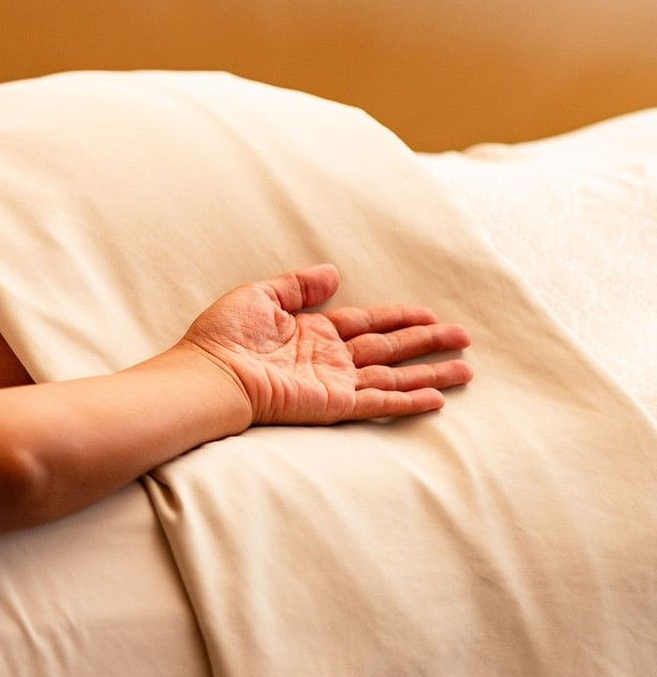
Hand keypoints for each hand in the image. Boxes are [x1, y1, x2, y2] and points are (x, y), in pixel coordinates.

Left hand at [180, 264, 471, 424]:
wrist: (209, 373)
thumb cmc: (223, 336)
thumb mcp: (260, 296)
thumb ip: (298, 285)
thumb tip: (331, 272)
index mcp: (312, 332)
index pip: (367, 323)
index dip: (399, 317)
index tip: (429, 313)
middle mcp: (329, 358)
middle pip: (390, 348)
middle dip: (427, 342)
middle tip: (464, 336)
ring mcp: (334, 383)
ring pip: (394, 376)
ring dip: (430, 373)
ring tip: (467, 370)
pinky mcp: (333, 403)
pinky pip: (378, 401)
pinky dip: (408, 400)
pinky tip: (437, 398)